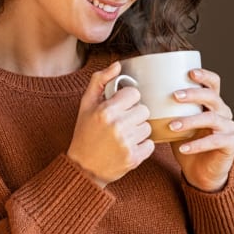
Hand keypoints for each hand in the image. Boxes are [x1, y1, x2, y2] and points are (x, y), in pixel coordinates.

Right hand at [66, 61, 154, 187]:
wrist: (83, 168)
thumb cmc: (85, 133)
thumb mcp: (86, 104)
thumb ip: (100, 81)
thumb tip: (118, 65)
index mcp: (106, 111)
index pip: (134, 94)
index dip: (127, 100)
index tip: (119, 107)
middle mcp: (117, 126)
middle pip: (144, 110)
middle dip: (134, 115)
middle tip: (121, 123)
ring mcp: (127, 143)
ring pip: (148, 127)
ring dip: (138, 130)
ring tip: (123, 136)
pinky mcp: (134, 158)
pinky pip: (151, 144)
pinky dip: (142, 146)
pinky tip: (128, 147)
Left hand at [168, 68, 233, 191]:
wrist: (201, 172)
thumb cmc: (186, 143)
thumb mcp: (175, 123)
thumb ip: (166, 111)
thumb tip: (139, 98)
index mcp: (212, 103)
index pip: (213, 83)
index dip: (204, 75)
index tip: (189, 73)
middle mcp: (224, 112)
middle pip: (212, 97)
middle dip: (193, 94)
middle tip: (174, 95)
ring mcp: (229, 127)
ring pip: (212, 118)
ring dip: (190, 121)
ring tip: (172, 126)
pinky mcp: (231, 143)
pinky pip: (215, 141)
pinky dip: (197, 144)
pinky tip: (183, 148)